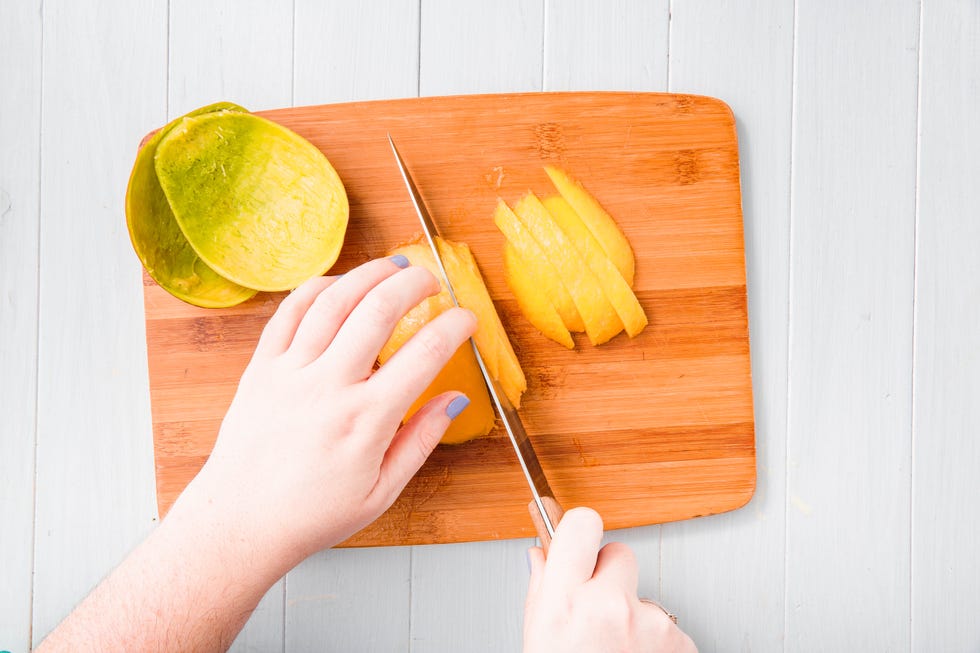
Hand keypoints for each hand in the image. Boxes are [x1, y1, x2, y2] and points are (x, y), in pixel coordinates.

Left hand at [172, 256, 476, 568]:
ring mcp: (290, 372)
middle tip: (431, 280)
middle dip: (414, 284)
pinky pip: (290, 311)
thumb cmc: (311, 514)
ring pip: (334, 300)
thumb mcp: (382, 492)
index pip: (425, 355)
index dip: (455, 326)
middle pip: (379, 310)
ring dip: (368, 274)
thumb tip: (455, 401)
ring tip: (392, 267)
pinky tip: (340, 284)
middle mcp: (328, 387)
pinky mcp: (261, 368)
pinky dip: (318, 287)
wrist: (241, 523)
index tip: (467, 319)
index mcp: (366, 420)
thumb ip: (422, 440)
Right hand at [524, 508, 697, 651]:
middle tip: (598, 607)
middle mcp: (610, 606)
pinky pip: (666, 625)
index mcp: (566, 601)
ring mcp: (650, 624)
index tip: (579, 541)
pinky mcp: (680, 641)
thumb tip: (541, 556)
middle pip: (620, 553)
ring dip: (633, 616)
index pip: (582, 525)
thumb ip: (542, 590)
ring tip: (615, 652)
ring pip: (644, 595)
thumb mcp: (538, 637)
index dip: (581, 531)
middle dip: (610, 575)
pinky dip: (655, 643)